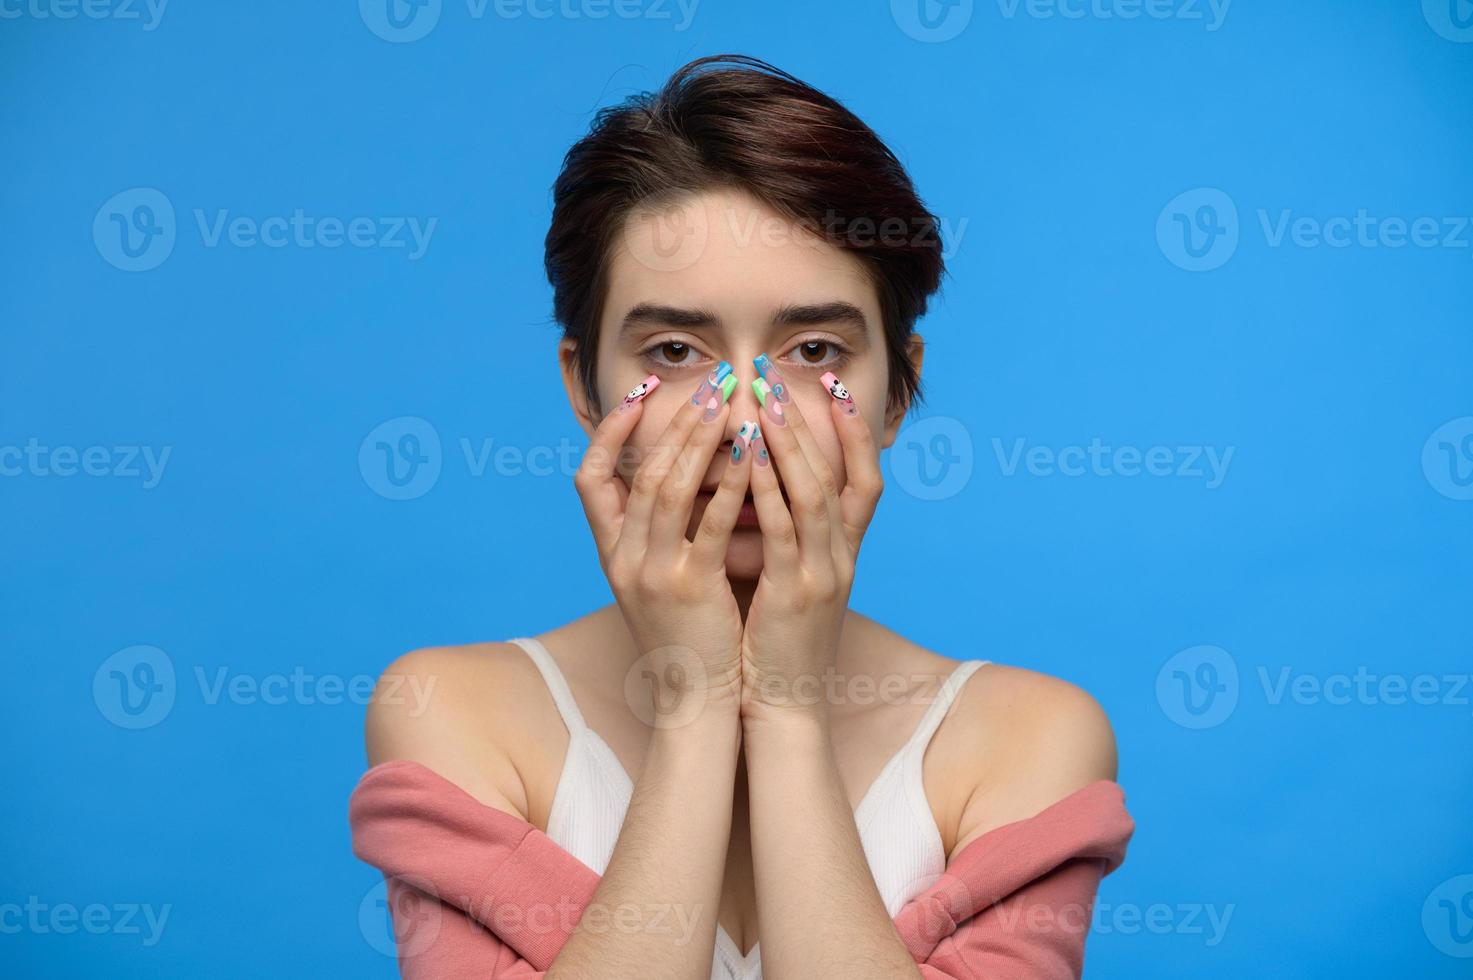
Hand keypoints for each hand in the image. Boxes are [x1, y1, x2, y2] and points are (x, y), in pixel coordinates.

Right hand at [575, 364, 751, 718]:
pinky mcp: (691, 588)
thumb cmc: (685, 636)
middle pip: (641, 472)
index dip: (610, 433)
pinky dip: (731, 483)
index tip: (639, 394)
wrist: (695, 700)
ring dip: (699, 439)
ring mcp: (653, 573)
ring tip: (727, 401)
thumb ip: (655, 533)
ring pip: (668, 488)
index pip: (588, 478)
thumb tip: (675, 477)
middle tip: (710, 382)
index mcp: (611, 554)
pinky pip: (710, 523)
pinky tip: (754, 452)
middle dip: (676, 421)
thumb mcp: (653, 582)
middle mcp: (623, 558)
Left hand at [740, 362, 881, 719]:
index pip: (864, 478)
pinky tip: (748, 453)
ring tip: (765, 397)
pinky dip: (769, 486)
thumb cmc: (778, 644)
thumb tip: (765, 491)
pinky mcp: (796, 593)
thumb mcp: (795, 582)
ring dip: (789, 440)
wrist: (785, 706)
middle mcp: (843, 556)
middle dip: (809, 419)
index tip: (832, 386)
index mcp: (845, 553)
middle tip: (780, 373)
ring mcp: (824, 573)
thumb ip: (788, 538)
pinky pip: (783, 528)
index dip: (853, 430)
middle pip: (836, 472)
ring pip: (813, 492)